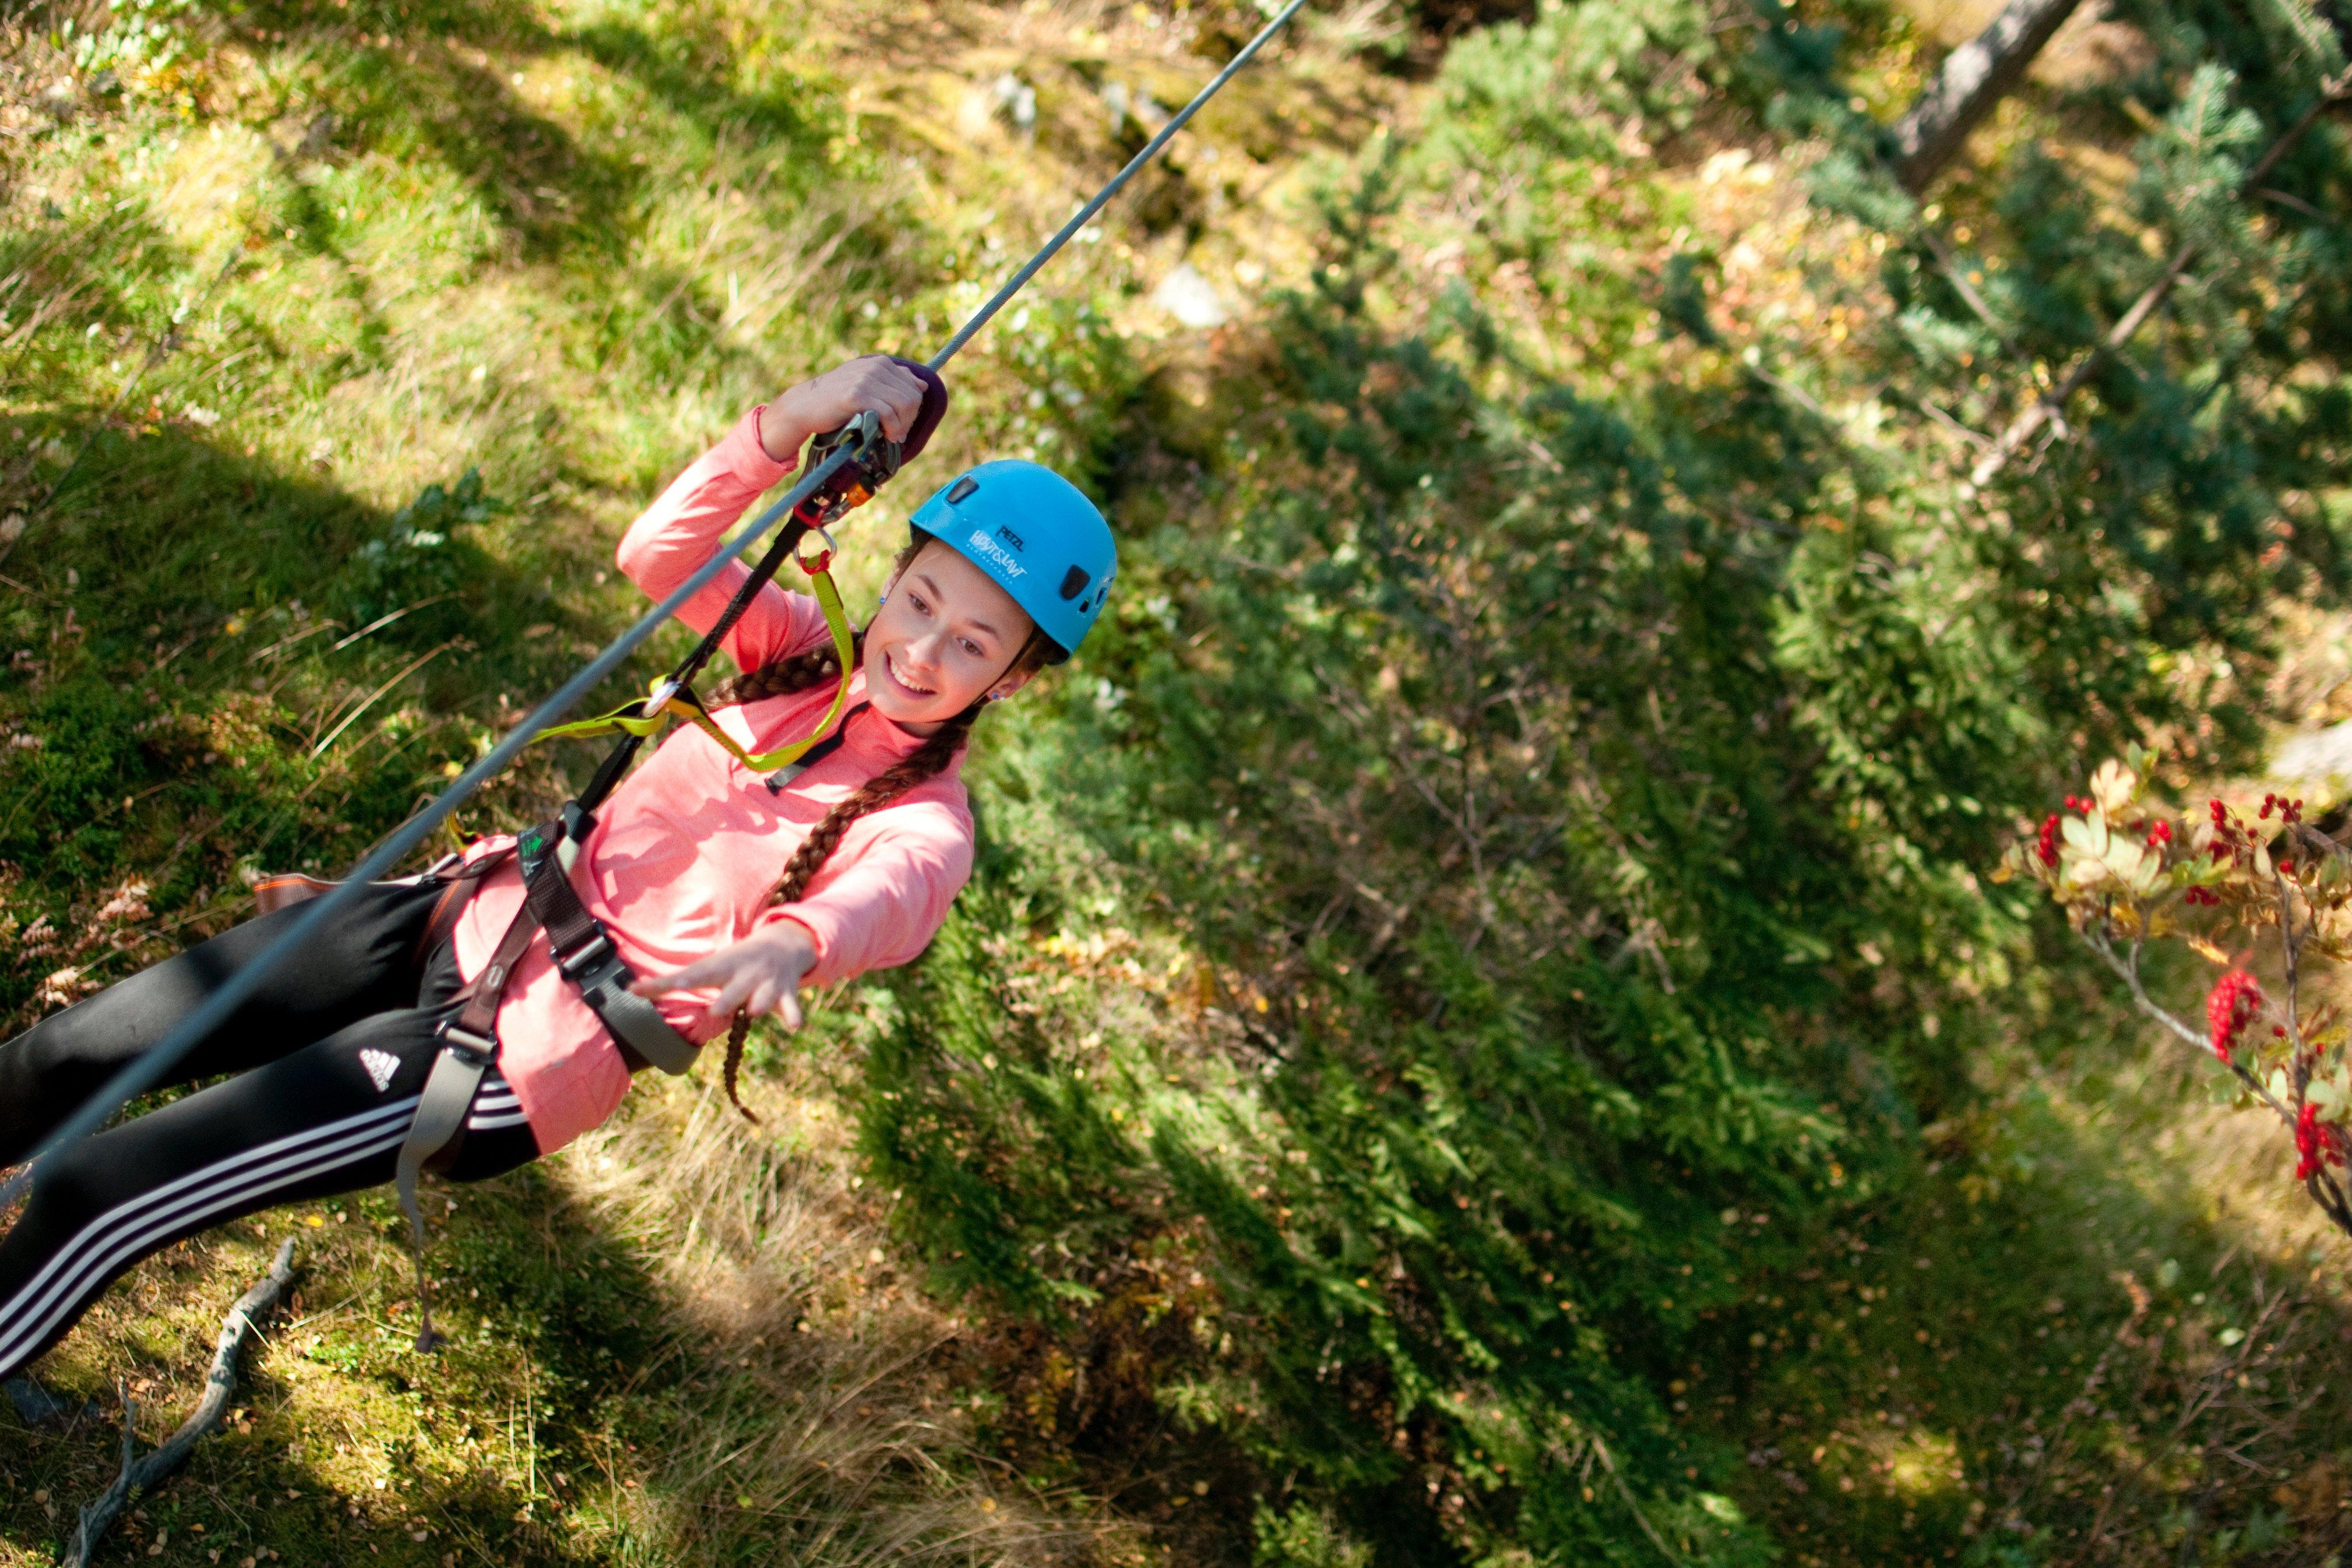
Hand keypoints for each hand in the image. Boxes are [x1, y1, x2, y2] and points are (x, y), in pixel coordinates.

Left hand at [629, 921, 816, 1033]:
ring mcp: (766, 982)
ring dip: (759, 1004)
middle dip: (727, 998)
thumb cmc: (733, 962)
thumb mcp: (708, 966)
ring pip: (763, 996)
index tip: (669, 986)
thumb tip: (630, 991)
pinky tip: (794, 1026)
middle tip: (716, 1009)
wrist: (785, 943)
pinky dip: (792, 1015)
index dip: (681, 983)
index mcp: (721, 967)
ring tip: (755, 1011)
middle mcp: (744, 973)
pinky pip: (790, 1006)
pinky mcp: (786, 992)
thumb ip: (671, 982)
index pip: (696, 976)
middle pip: (733, 989)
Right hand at [759, 355, 926, 461]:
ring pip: (904, 405)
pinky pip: (888, 414)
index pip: (913, 387)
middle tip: (898, 434)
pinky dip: (892, 429)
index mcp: (880, 363)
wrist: (805, 405)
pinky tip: (887, 436)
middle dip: (909, 419)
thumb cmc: (836, 399)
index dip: (913, 410)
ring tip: (893, 437)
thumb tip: (922, 385)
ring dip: (902, 426)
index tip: (902, 424)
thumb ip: (893, 382)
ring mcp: (865, 379)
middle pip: (912, 397)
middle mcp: (875, 367)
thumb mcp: (866, 384)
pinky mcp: (856, 395)